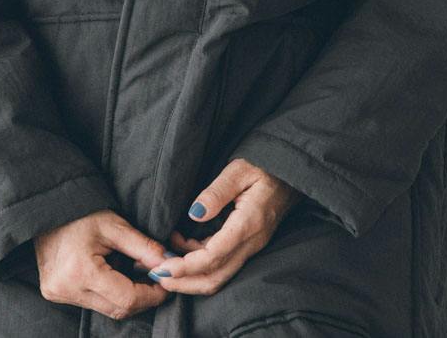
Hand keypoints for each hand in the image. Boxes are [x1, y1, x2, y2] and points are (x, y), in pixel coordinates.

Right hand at [34, 208, 173, 319]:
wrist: (47, 209)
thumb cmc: (81, 213)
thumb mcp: (115, 225)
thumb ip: (144, 247)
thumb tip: (169, 265)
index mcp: (82, 271)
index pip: (127, 299)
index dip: (151, 295)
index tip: (165, 284)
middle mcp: (67, 289)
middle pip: (117, 309)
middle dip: (141, 298)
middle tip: (154, 280)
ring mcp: (59, 295)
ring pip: (106, 309)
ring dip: (125, 297)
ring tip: (133, 273)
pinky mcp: (55, 294)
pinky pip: (92, 303)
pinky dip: (108, 294)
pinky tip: (113, 276)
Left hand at [150, 158, 304, 296]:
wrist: (291, 172)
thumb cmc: (265, 165)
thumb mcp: (239, 169)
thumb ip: (217, 191)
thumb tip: (194, 214)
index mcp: (249, 224)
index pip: (214, 257)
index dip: (187, 267)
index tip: (163, 268)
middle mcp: (251, 242)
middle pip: (216, 277)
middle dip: (184, 282)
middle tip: (155, 274)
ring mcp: (251, 246)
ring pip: (219, 275)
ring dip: (189, 275)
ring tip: (161, 261)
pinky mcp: (247, 244)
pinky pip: (222, 263)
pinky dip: (198, 263)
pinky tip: (180, 248)